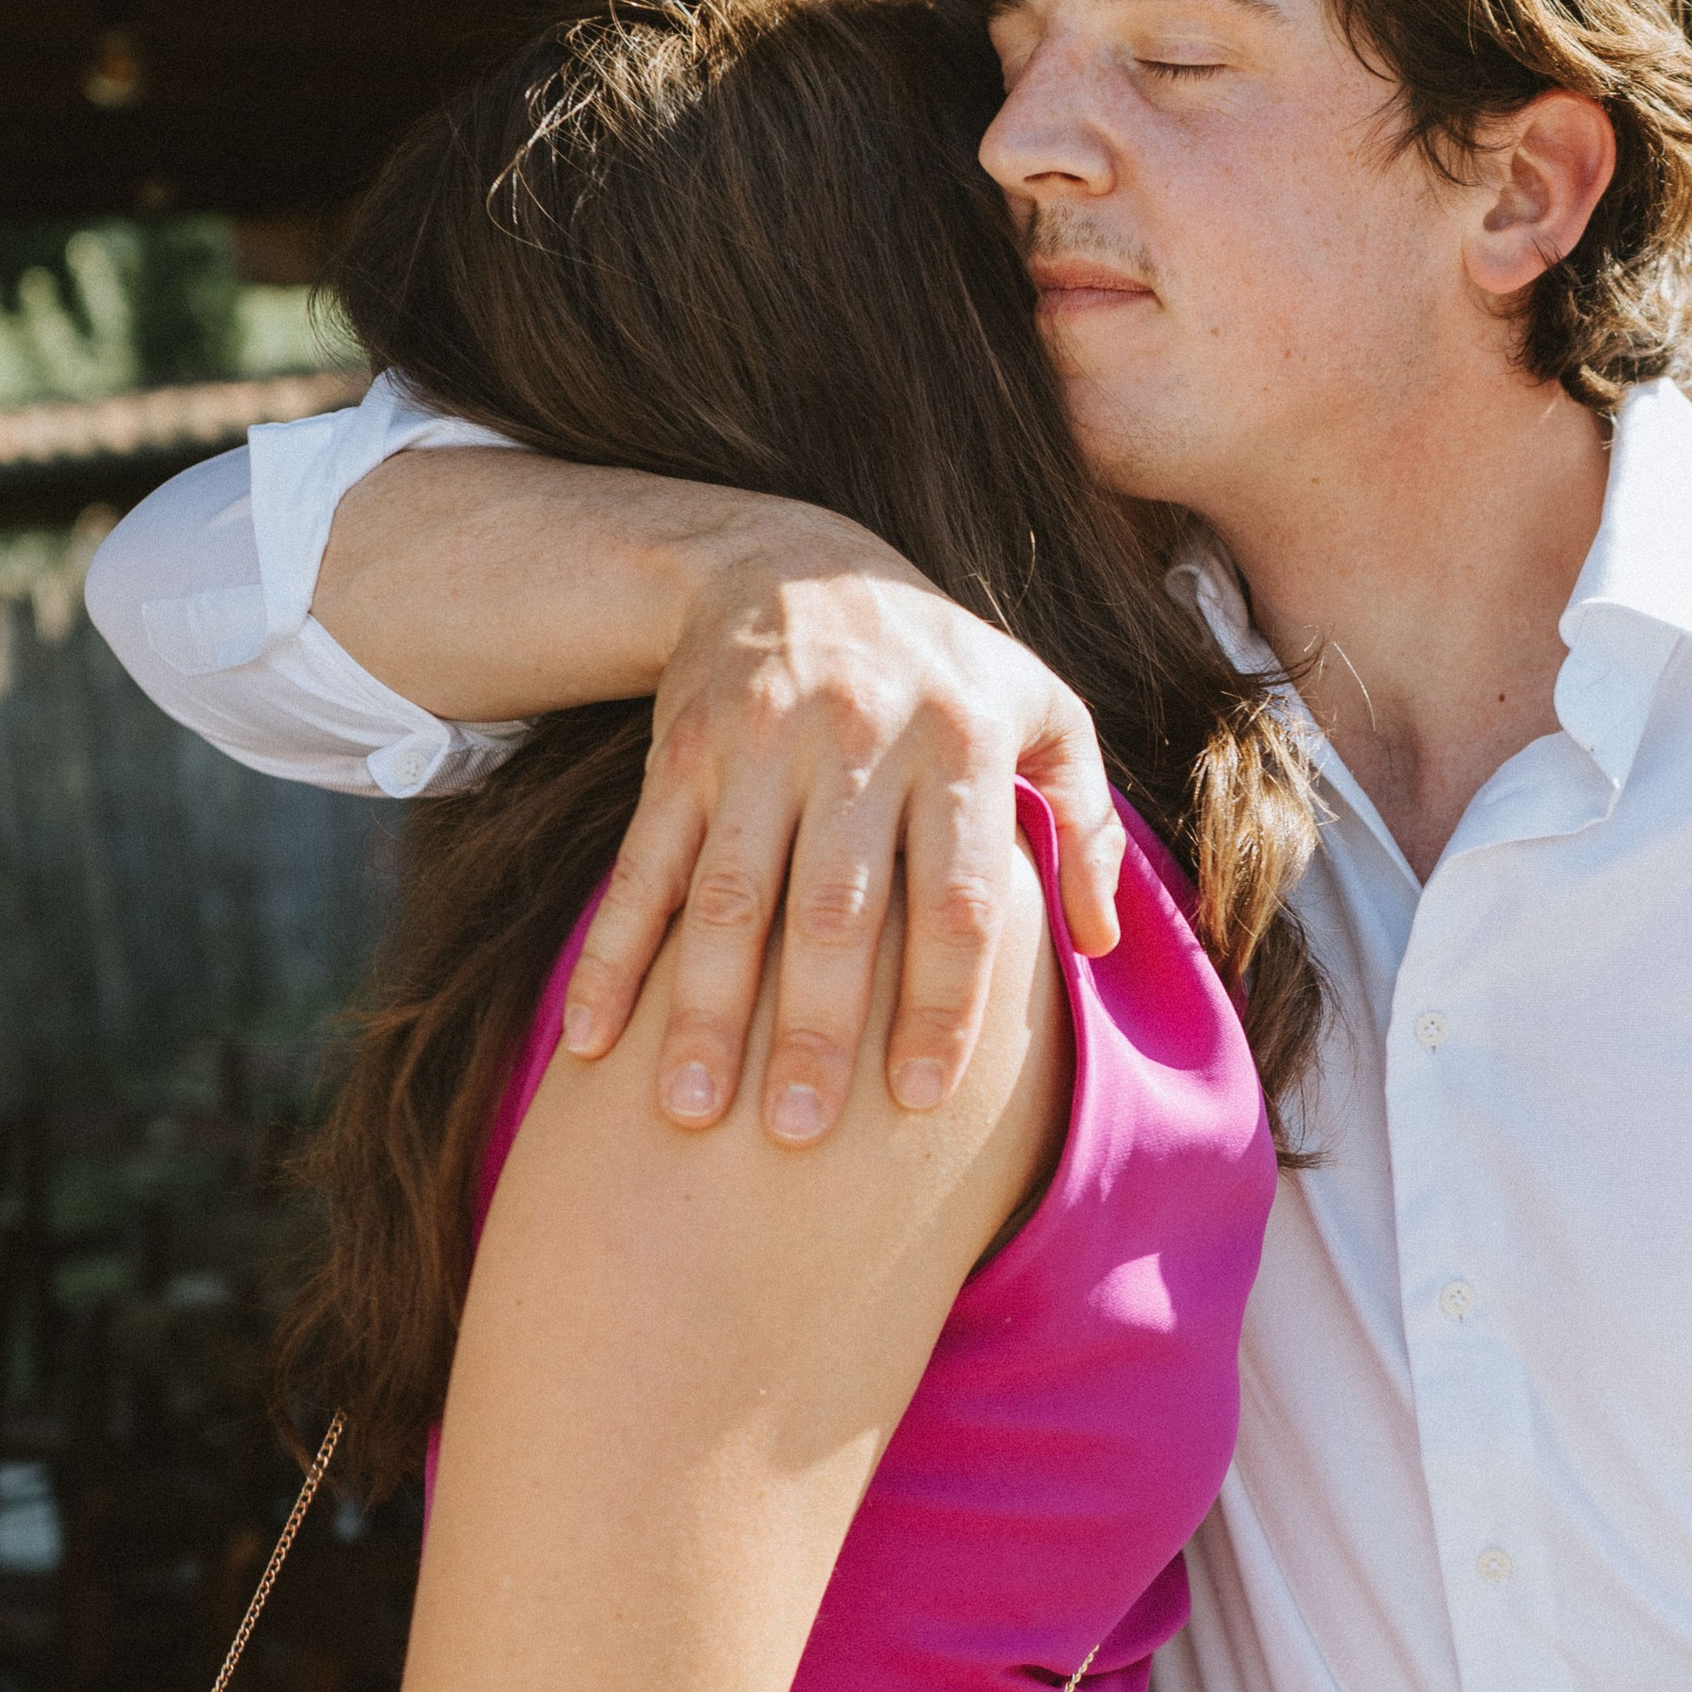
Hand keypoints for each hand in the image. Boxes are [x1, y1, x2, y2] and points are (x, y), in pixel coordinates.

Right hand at [562, 521, 1122, 1140]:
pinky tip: (587, 1040)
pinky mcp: (680, 754)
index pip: (958, 897)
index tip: (923, 1100)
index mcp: (960, 745)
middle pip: (836, 911)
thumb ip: (1084, 821)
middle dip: (815, 1028)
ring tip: (690, 1111)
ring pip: (728, 897)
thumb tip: (1104, 944)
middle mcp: (859, 744)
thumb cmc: (939, 664)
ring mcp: (759, 748)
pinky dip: (610, 956)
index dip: (942, 1002)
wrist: (789, 557)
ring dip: (704, 1009)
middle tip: (799, 1134)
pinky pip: (641, 867)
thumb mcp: (1041, 706)